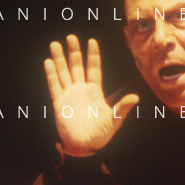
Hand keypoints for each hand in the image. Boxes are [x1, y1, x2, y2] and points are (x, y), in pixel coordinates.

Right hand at [44, 35, 138, 156]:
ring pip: (63, 72)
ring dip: (59, 59)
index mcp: (95, 92)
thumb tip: (136, 97)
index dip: (93, 55)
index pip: (94, 69)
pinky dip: (51, 74)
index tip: (92, 41)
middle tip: (71, 37)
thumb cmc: (101, 134)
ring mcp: (69, 95)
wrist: (85, 147)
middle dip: (74, 52)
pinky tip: (48, 61)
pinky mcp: (59, 103)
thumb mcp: (114, 119)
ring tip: (55, 44)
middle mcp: (81, 90)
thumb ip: (123, 106)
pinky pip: (54, 85)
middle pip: (77, 66)